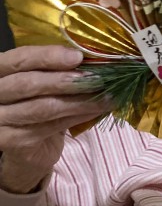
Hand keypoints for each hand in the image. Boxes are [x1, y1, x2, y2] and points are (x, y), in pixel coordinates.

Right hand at [0, 45, 110, 192]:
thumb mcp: (44, 83)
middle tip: (97, 79)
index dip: (48, 56)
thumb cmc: (38, 106)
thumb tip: (95, 58)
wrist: (29, 148)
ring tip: (106, 96)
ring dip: (79, 101)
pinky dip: (77, 117)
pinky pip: (49, 126)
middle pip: (28, 83)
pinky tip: (96, 111)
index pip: (18, 59)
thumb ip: (58, 70)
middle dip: (66, 80)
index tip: (78, 56)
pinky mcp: (11, 141)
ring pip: (43, 107)